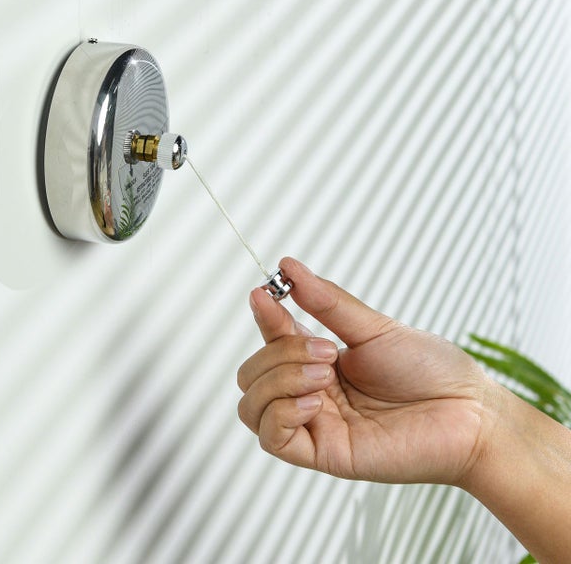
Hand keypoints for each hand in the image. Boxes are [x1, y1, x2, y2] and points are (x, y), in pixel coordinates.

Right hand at [237, 257, 493, 484]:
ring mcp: (315, 423)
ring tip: (323, 375)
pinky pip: (272, 438)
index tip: (264, 291)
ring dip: (279, 380)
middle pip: (251, 373)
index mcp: (320, 360)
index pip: (271, 339)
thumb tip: (289, 267)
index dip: (264, 315)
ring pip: (252, 405)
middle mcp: (312, 391)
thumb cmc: (429, 368)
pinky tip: (316, 402)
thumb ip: (327, 303)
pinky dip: (282, 412)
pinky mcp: (323, 453)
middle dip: (279, 353)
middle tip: (326, 351)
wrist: (468, 411)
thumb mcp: (373, 328)